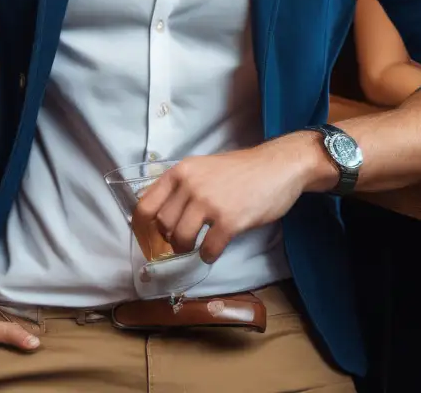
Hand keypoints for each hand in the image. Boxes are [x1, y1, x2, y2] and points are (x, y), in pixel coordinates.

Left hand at [133, 133, 336, 264]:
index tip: (151, 236)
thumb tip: (161, 214)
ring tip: (198, 244)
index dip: (143, 226)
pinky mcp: (229, 221)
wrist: (277, 167)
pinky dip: (208, 254)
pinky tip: (215, 248)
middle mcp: (191, 185)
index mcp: (182, 171)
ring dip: (187, 248)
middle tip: (183, 239)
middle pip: (163, 225)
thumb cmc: (241, 169)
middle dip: (170, 238)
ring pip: (180, 239)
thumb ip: (183, 186)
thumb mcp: (204, 168)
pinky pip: (207, 249)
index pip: (146, 204)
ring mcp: (210, 203)